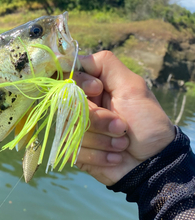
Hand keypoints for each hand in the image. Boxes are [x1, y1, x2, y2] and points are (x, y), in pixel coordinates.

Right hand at [74, 51, 174, 185]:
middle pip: (68, 105)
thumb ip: (106, 65)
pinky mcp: (76, 152)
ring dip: (103, 140)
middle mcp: (82, 107)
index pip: (67, 77)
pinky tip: (115, 157)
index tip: (98, 89)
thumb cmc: (147, 123)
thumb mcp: (132, 86)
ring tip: (122, 144)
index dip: (80, 84)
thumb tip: (74, 57)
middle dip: (98, 119)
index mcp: (93, 89)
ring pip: (71, 130)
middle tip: (122, 126)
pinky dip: (99, 155)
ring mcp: (77, 130)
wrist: (153, 162)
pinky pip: (74, 150)